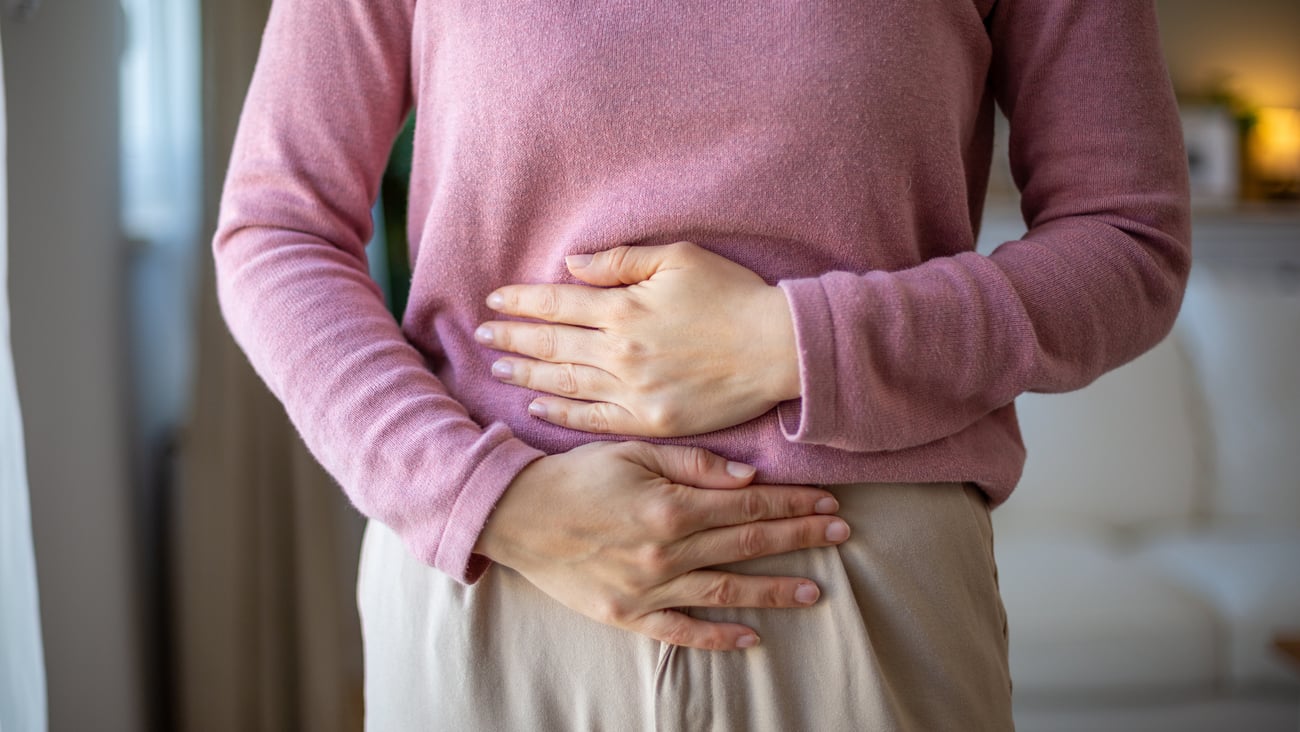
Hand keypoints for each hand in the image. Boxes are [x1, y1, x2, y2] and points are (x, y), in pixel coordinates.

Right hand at [474, 441, 849, 650]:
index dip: (793, 503)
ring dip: (775, 590)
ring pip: (726, 592)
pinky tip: (751, 638)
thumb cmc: (574, 476)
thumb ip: (693, 466)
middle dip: (800, 537)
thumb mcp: (632, 452)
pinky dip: (717, 637)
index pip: (749, 504)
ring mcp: (649, 589)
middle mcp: (667, 552)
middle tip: (841, 535)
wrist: (514, 515)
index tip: (828, 502)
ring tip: (816, 591)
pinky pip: (681, 631)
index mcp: (671, 506)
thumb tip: (747, 478)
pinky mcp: (628, 615)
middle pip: (748, 543)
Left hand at [475, 241, 800, 436]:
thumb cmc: (734, 295)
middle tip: (481, 334)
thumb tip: (572, 265)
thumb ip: (621, 261)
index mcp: (624, 309)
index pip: (557, 303)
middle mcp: (620, 352)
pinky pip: (594, 419)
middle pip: (551, 345)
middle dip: (511, 338)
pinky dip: (561, 414)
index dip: (521, 301)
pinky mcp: (650, 422)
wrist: (779, 349)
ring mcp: (633, 391)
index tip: (495, 300)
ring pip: (564, 383)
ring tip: (496, 369)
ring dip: (526, 376)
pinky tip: (537, 407)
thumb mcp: (680, 258)